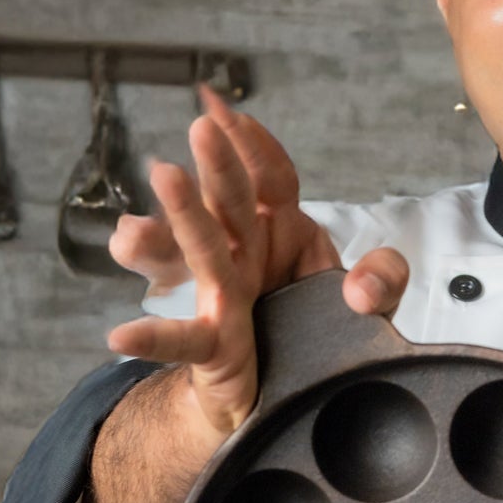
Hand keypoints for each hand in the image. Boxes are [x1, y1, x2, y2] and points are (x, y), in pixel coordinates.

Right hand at [104, 89, 408, 447]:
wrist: (286, 390)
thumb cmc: (322, 331)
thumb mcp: (367, 305)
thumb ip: (380, 283)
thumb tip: (361, 288)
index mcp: (285, 232)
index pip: (272, 177)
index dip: (256, 146)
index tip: (228, 111)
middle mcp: (248, 252)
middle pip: (232, 203)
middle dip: (219, 167)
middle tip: (200, 129)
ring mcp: (226, 293)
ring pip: (198, 253)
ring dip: (175, 230)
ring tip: (136, 225)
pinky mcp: (214, 344)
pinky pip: (181, 338)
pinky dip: (153, 337)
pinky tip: (121, 335)